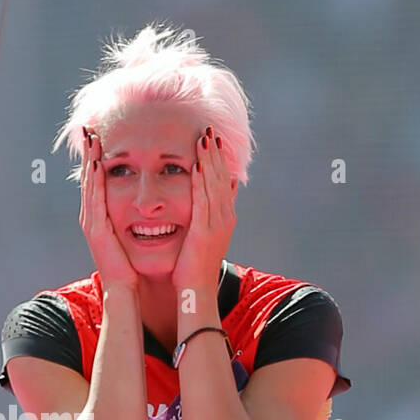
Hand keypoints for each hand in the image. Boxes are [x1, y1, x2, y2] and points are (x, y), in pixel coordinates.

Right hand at [79, 128, 138, 294]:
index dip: (96, 159)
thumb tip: (147, 204)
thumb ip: (133, 218)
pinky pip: (95, 201)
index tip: (98, 137)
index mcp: (100, 217)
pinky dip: (95, 182)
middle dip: (88, 154)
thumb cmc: (130, 265)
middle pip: (88, 178)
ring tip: (90, 139)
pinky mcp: (96, 231)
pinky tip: (97, 166)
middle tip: (88, 129)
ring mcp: (91, 224)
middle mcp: (91, 217)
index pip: (97, 181)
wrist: (124, 289)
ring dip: (89, 161)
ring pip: (89, 185)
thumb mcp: (130, 235)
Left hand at [171, 126, 235, 294]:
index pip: (224, 181)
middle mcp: (225, 217)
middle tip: (210, 128)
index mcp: (224, 217)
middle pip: (222, 177)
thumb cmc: (194, 267)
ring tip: (204, 138)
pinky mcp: (204, 232)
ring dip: (209, 160)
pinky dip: (201, 182)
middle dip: (216, 153)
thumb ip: (211, 216)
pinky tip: (197, 166)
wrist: (196, 291)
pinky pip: (203, 202)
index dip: (220, 160)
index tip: (215, 139)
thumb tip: (217, 197)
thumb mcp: (206, 237)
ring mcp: (217, 224)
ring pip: (214, 185)